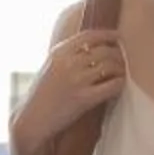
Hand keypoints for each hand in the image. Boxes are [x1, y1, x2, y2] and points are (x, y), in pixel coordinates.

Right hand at [13, 25, 124, 154]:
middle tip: (122, 61)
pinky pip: (112, 85)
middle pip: (104, 50)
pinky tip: (118, 86)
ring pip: (110, 65)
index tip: (118, 37)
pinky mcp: (84, 98)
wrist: (31, 120)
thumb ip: (67, 56)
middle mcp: (68, 62)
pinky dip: (120, 83)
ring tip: (121, 74)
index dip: (108, 34)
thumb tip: (92, 48)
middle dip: (118, 55)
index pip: (90, 35)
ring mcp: (76, 80)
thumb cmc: (40, 96)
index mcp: (59, 52)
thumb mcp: (50, 67)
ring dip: (120, 69)